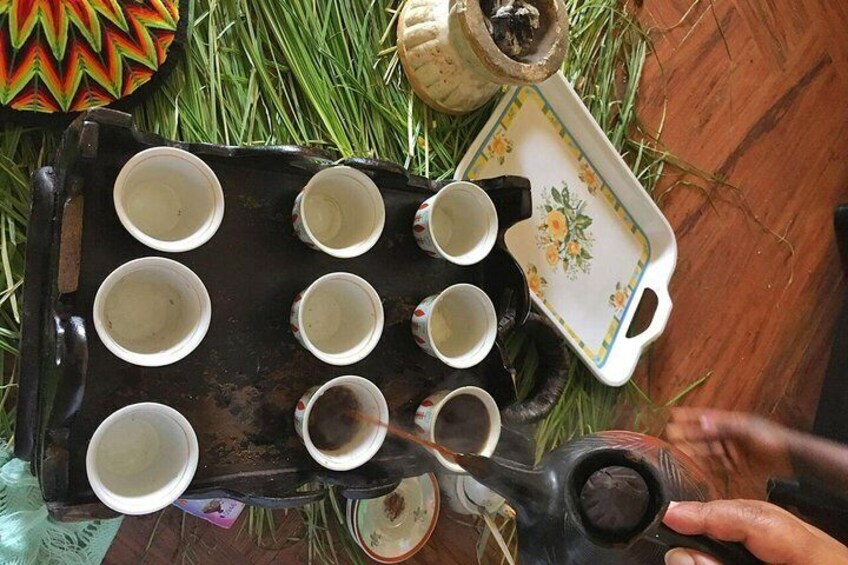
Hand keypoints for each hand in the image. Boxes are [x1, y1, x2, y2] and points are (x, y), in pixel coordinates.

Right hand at [663, 500, 847, 564]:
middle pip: (764, 515)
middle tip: (676, 521)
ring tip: (691, 530)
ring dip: (726, 527)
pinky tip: (719, 545)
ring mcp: (823, 556)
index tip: (674, 516)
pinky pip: (776, 543)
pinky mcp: (814, 559)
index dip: (712, 514)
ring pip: (769, 526)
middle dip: (715, 516)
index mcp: (826, 560)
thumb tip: (682, 555)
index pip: (762, 520)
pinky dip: (744, 541)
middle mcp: (829, 553)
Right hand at [666, 409, 792, 496]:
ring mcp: (732, 450)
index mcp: (731, 422)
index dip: (689, 415)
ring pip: (708, 449)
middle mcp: (729, 435)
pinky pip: (716, 464)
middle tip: (669, 432)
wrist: (792, 459)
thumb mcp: (747, 431)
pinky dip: (705, 463)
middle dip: (686, 433)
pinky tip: (694, 463)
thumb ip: (725, 427)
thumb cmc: (772, 440)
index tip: (672, 413)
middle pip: (703, 434)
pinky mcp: (736, 465)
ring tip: (676, 447)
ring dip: (693, 449)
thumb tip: (703, 422)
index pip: (705, 417)